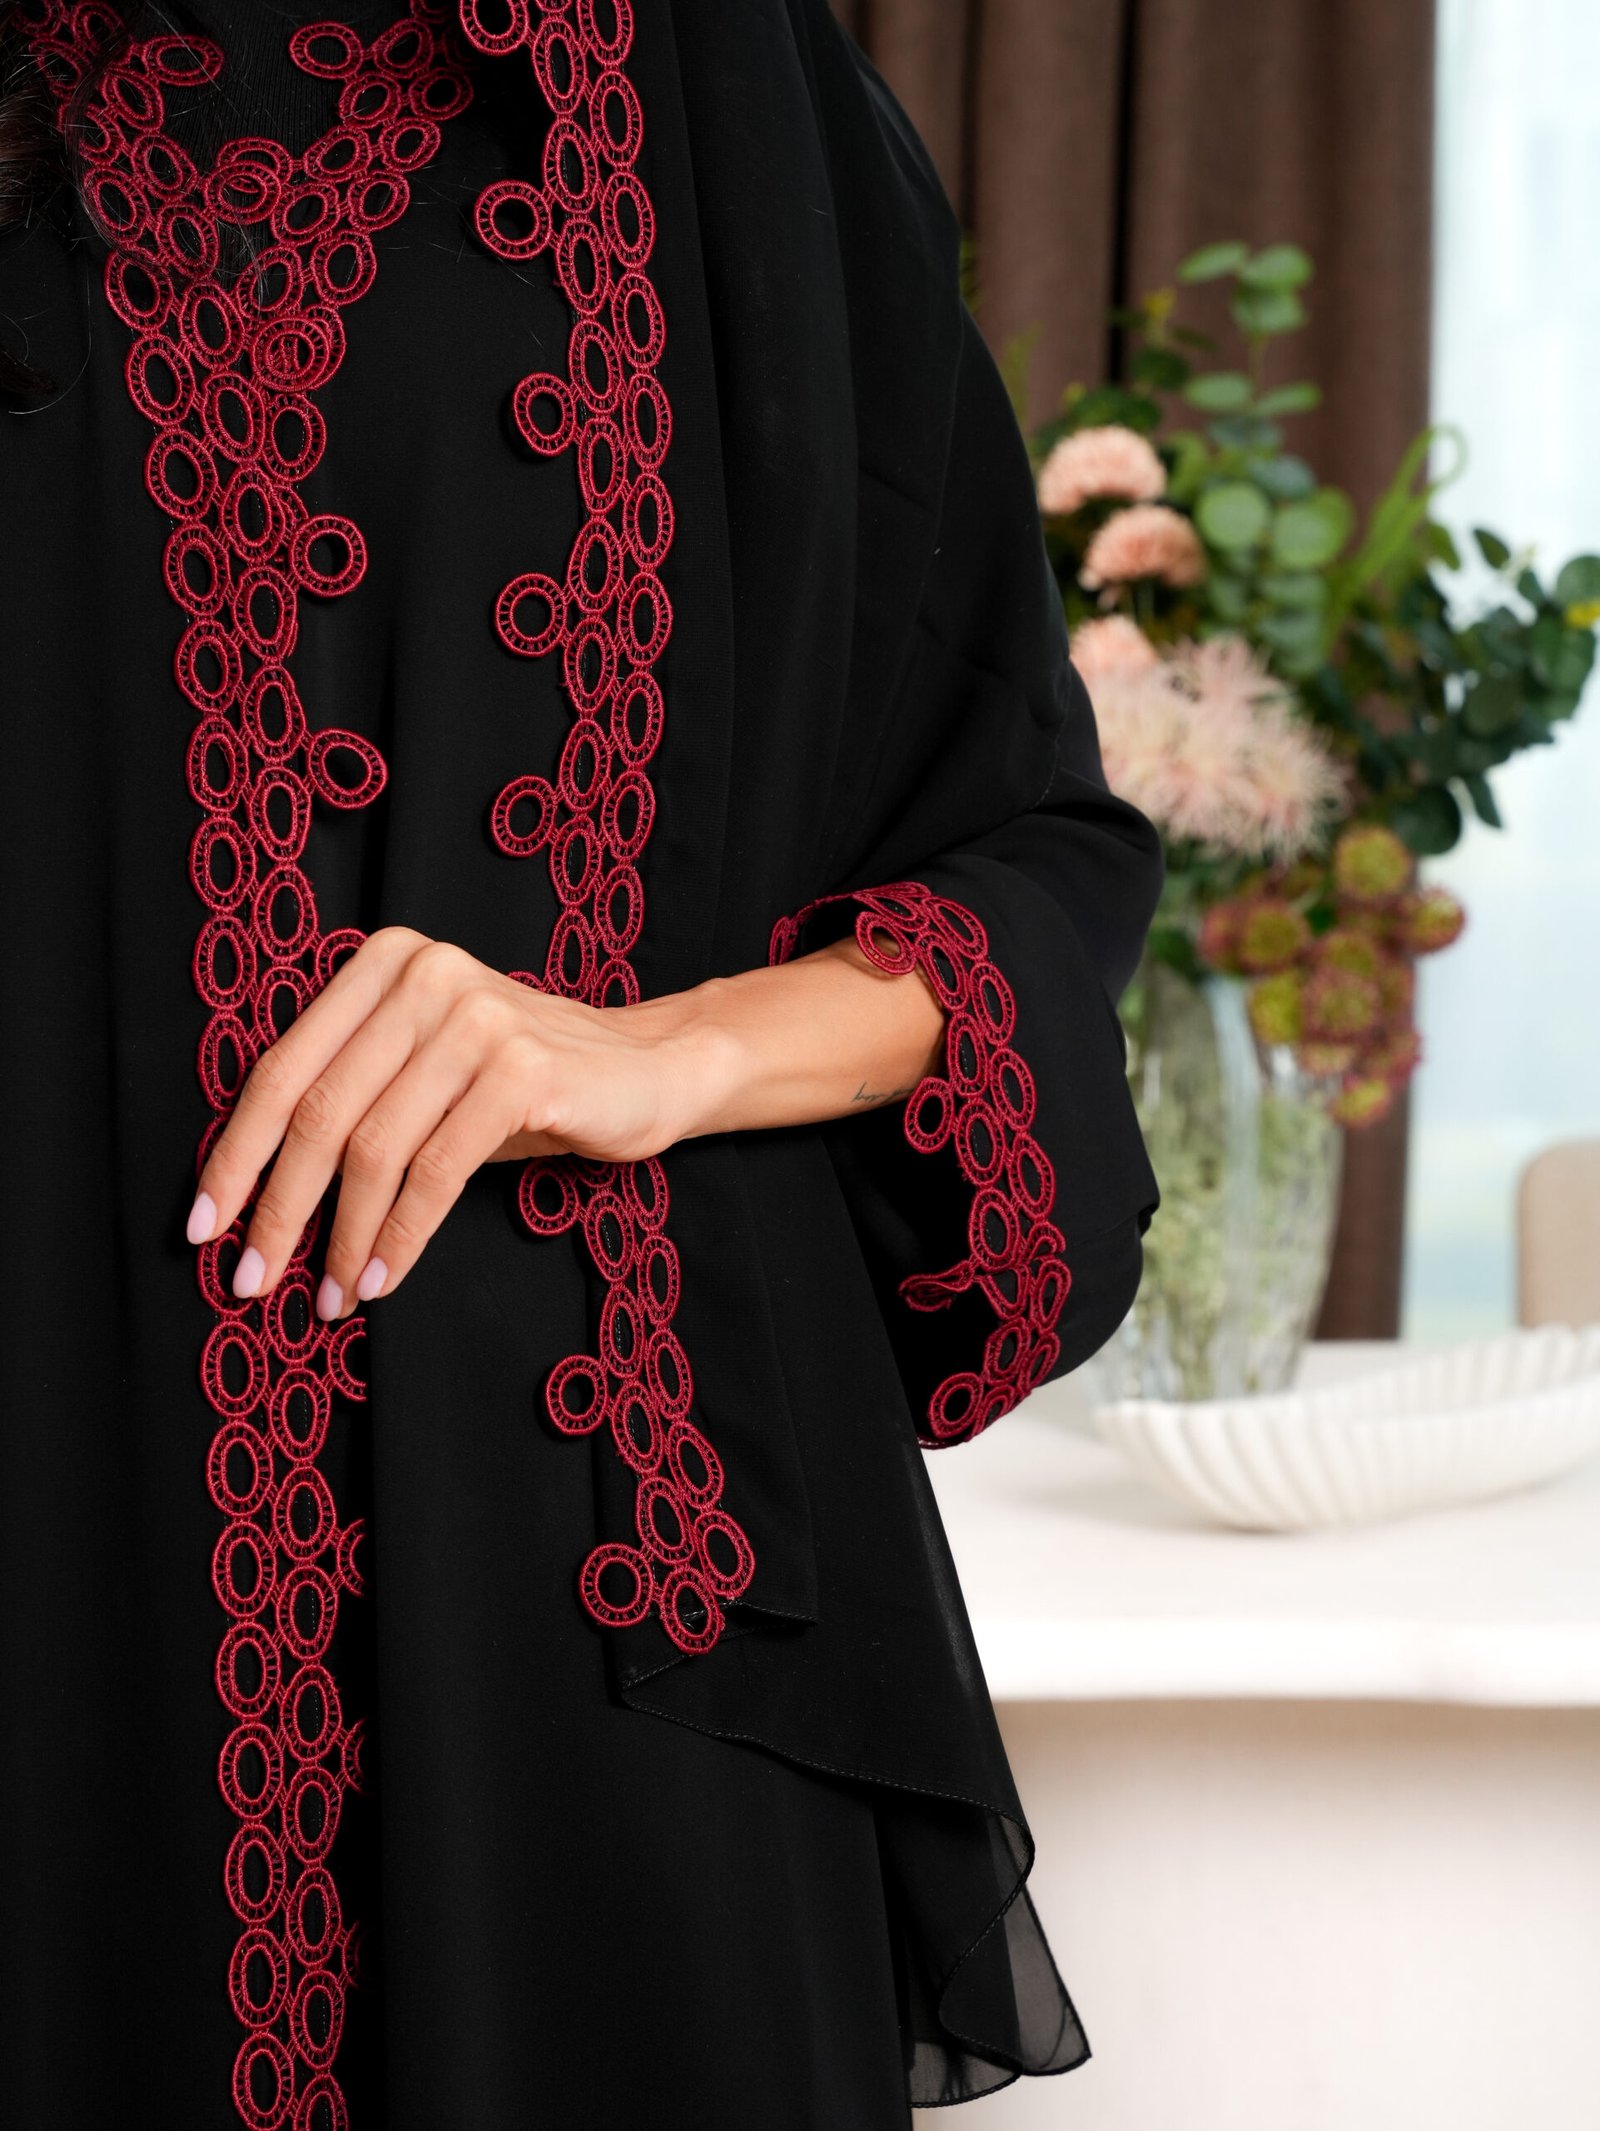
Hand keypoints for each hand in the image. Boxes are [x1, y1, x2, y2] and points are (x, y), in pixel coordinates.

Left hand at [185, 926, 713, 1319]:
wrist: (652, 1067)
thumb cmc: (523, 1085)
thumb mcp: (426, 1071)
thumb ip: (352, 1097)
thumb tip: (252, 1198)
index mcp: (383, 964)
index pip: (283, 1069)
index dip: (235, 1156)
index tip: (204, 1228)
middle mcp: (424, 975)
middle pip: (319, 1111)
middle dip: (278, 1208)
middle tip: (253, 1280)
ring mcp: (476, 1018)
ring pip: (374, 1148)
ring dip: (343, 1237)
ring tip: (330, 1295)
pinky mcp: (522, 1069)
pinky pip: (437, 1171)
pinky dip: (401, 1236)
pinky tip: (382, 1277)